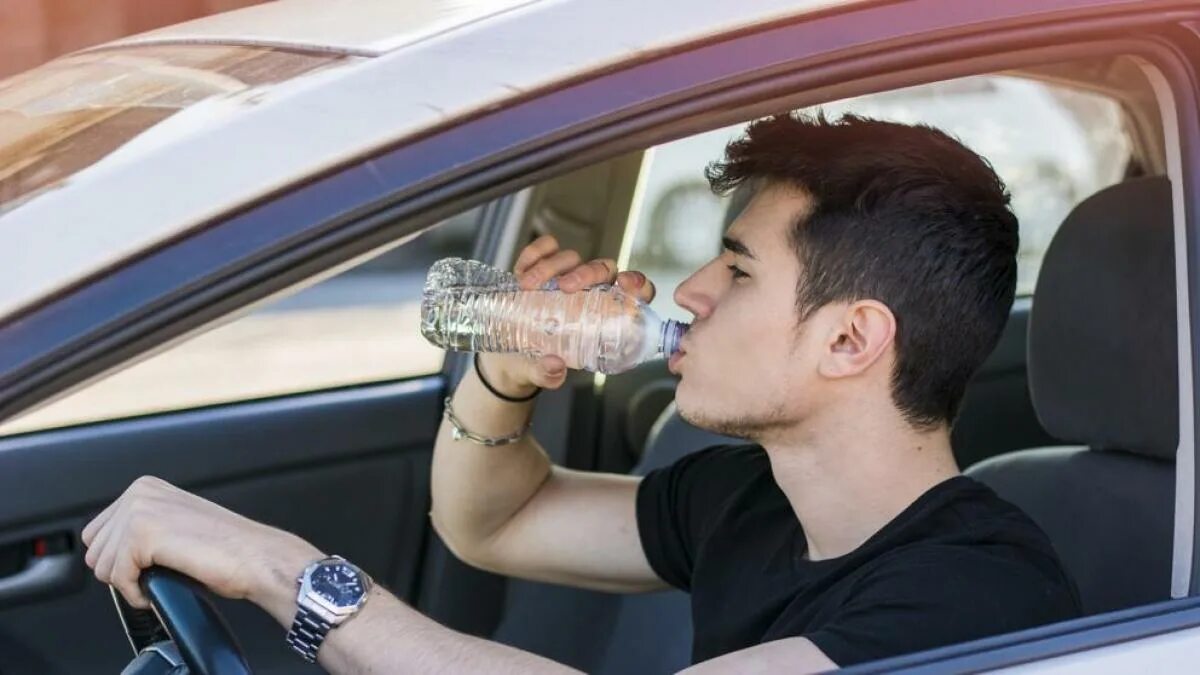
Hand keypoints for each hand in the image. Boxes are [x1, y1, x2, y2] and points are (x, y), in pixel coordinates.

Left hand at [82, 476, 320, 611]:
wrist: (254, 557)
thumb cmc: (226, 549)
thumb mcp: (174, 525)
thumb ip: (141, 527)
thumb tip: (108, 553)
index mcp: (145, 487)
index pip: (96, 534)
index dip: (118, 560)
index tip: (148, 565)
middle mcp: (139, 493)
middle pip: (95, 551)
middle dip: (121, 572)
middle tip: (157, 574)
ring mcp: (140, 511)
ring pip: (102, 566)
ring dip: (130, 583)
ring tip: (162, 578)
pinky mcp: (144, 534)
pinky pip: (118, 578)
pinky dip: (136, 594)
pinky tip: (160, 587)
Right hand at [479, 235, 657, 392]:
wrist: (502, 358)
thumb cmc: (533, 365)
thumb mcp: (539, 373)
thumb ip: (548, 374)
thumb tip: (554, 365)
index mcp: (601, 319)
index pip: (634, 295)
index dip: (638, 285)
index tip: (626, 283)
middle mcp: (588, 294)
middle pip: (603, 269)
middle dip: (588, 272)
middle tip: (565, 287)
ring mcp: (564, 278)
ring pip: (572, 257)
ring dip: (552, 266)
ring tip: (528, 286)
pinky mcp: (540, 268)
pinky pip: (545, 248)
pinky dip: (535, 253)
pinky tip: (522, 271)